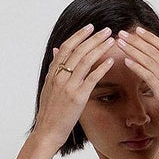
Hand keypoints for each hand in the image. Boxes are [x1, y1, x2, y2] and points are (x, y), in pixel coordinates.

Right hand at [33, 25, 119, 147]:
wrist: (47, 131)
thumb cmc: (50, 112)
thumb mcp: (49, 87)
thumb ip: (54, 70)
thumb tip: (56, 52)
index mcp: (52, 73)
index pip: (66, 47)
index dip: (78, 35)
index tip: (90, 27)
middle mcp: (59, 76)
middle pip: (77, 50)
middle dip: (93, 38)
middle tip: (106, 29)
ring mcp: (68, 86)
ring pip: (85, 60)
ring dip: (99, 48)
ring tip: (111, 40)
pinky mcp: (77, 97)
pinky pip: (91, 78)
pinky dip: (102, 68)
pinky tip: (111, 60)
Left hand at [114, 27, 158, 136]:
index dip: (150, 38)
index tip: (138, 30)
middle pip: (154, 51)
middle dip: (137, 40)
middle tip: (123, 32)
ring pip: (149, 61)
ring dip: (133, 50)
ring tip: (120, 43)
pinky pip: (148, 76)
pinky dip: (137, 66)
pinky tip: (126, 61)